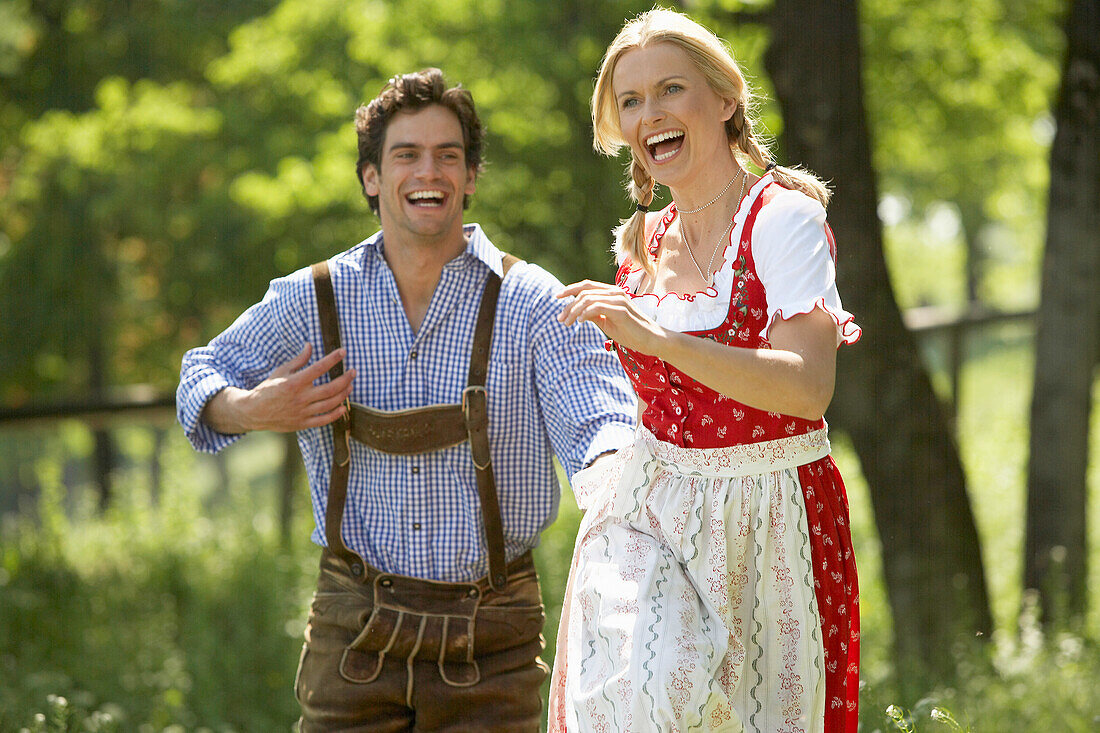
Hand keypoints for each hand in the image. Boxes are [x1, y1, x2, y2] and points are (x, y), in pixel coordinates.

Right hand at [203, 343, 355, 433]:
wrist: (254, 411)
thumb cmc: (268, 388)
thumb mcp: (281, 371)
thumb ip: (298, 360)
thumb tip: (310, 346)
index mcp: (295, 382)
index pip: (319, 368)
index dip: (333, 358)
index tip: (343, 351)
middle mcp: (301, 398)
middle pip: (331, 388)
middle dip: (345, 379)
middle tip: (353, 372)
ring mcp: (303, 412)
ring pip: (330, 404)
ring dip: (343, 394)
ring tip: (350, 386)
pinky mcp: (303, 423)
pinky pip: (324, 420)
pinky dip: (335, 415)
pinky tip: (343, 407)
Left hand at [557, 280, 663, 355]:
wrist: (651, 340)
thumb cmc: (631, 332)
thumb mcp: (607, 322)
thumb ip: (594, 314)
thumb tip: (578, 312)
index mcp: (612, 293)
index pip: (587, 285)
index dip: (570, 289)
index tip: (557, 297)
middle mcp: (615, 292)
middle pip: (584, 291)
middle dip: (568, 305)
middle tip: (560, 319)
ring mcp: (619, 300)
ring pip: (588, 299)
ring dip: (574, 311)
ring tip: (567, 323)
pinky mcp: (621, 310)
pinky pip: (597, 307)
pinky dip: (585, 313)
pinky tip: (580, 322)